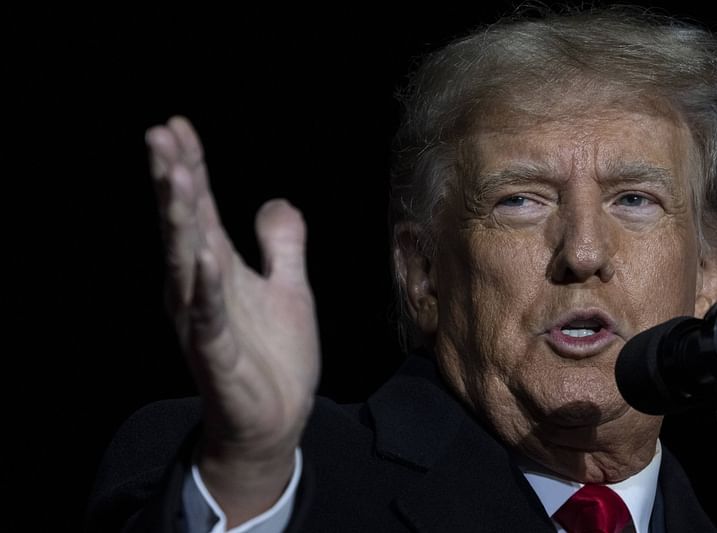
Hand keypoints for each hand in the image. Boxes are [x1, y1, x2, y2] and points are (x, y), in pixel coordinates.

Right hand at [146, 116, 319, 523]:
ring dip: (182, 221)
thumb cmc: (275, 355)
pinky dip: (205, 288)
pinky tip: (203, 256)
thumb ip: (283, 245)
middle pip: (185, 226)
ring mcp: (205, 321)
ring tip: (177, 176)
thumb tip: (276, 201)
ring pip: (186, 263)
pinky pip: (209, 317)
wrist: (276, 418)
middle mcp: (201, 289)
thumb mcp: (290, 288)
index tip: (177, 124)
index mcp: (217, 269)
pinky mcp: (217, 355)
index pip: (201, 209)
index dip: (191, 167)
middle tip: (160, 134)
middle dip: (174, 180)